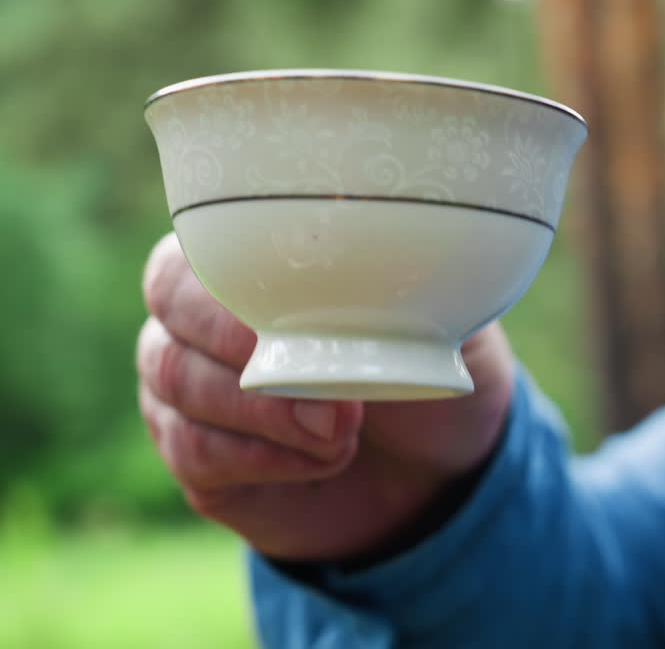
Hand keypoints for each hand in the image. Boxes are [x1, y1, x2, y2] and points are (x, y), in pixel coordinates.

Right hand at [136, 233, 512, 561]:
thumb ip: (414, 281)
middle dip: (245, 353)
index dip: (226, 287)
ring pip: (175, 383)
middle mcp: (197, 315)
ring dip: (267, 414)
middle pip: (169, 313)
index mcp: (247, 260)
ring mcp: (185, 385)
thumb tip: (401, 256)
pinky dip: (265, 458)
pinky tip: (323, 458)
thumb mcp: (442, 318)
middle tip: (334, 397)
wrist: (433, 465)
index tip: (291, 322)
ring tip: (343, 431)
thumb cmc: (427, 367)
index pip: (194, 251)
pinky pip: (193, 449)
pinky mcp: (196, 453)